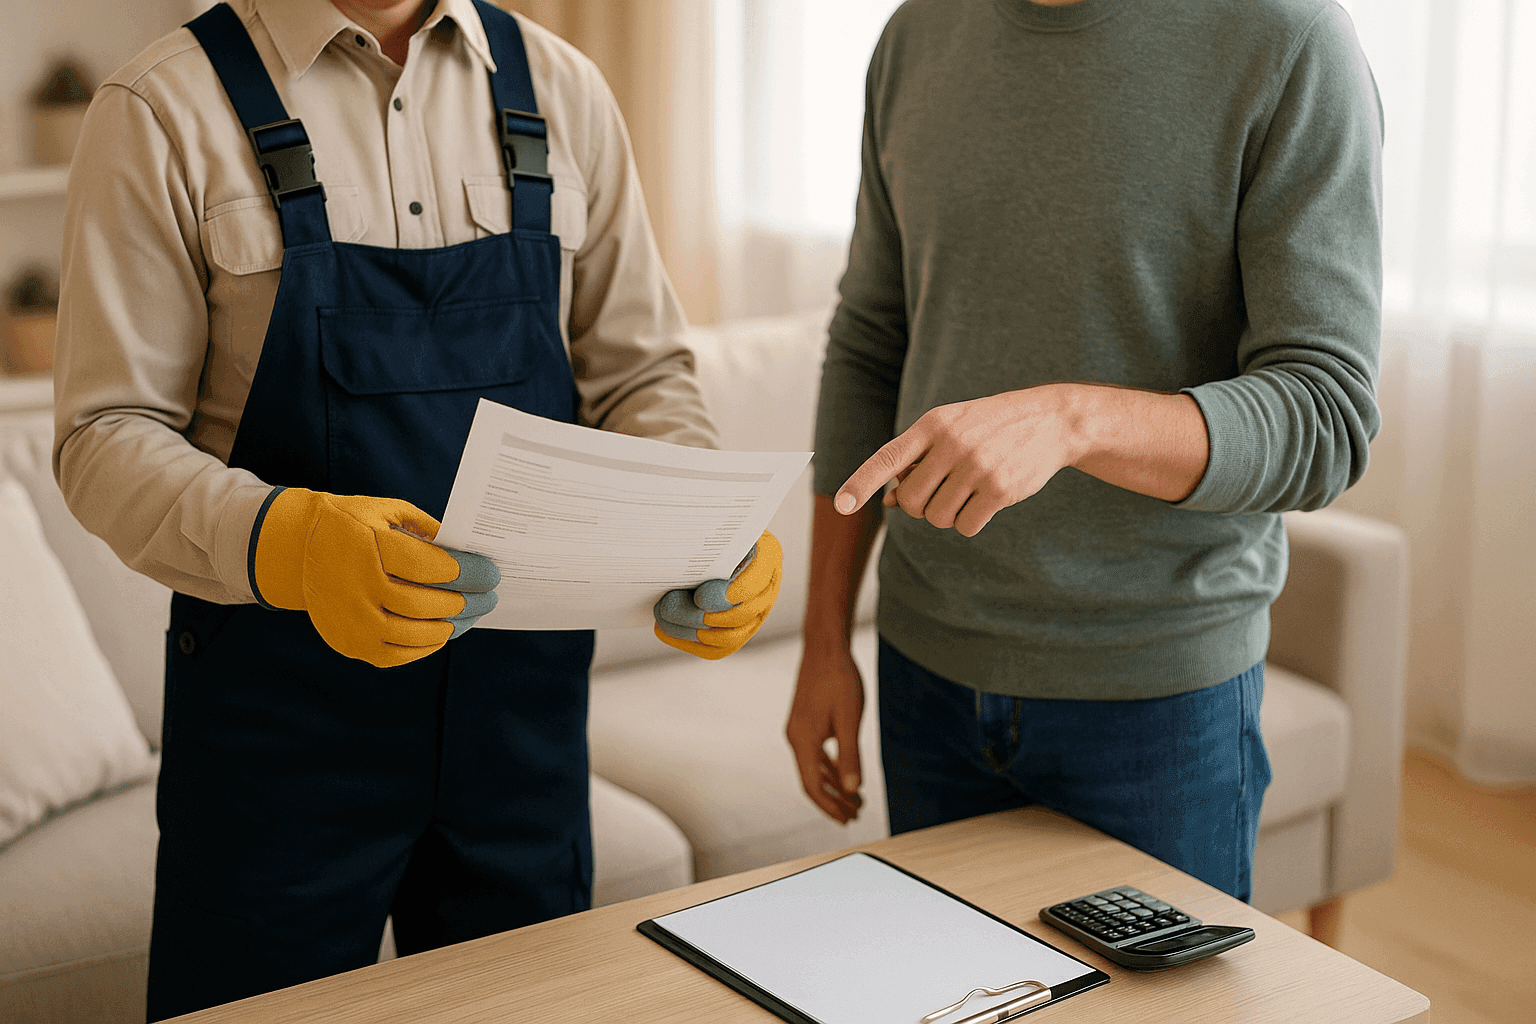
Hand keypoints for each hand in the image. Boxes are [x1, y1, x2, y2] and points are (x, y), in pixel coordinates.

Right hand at [252, 487, 498, 667]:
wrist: (296, 549)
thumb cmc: (352, 525)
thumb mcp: (385, 511)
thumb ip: (426, 530)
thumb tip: (469, 553)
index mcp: (369, 547)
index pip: (432, 568)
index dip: (468, 572)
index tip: (492, 573)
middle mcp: (358, 587)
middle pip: (428, 604)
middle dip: (468, 602)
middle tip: (490, 598)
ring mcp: (352, 620)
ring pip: (416, 634)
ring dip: (453, 626)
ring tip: (472, 615)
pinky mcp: (349, 643)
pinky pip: (397, 655)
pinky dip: (426, 646)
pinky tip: (443, 632)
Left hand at [653, 531, 782, 659]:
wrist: (712, 541)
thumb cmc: (711, 526)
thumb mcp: (713, 522)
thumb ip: (705, 532)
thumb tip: (684, 555)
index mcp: (768, 556)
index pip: (758, 580)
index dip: (731, 593)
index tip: (700, 596)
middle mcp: (768, 588)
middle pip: (740, 615)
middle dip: (697, 614)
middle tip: (665, 605)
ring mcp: (756, 614)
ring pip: (728, 637)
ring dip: (689, 631)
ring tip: (661, 617)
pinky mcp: (739, 632)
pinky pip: (717, 649)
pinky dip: (688, 643)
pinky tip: (664, 631)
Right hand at [786, 645, 865, 823]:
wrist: (825, 647)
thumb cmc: (839, 680)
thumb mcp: (850, 720)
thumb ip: (850, 756)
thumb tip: (853, 789)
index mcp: (803, 740)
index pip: (812, 786)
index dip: (831, 806)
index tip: (848, 819)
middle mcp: (796, 738)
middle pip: (811, 780)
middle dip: (834, 800)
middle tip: (856, 815)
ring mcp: (799, 730)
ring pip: (813, 768)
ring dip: (834, 785)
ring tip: (856, 799)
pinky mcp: (805, 722)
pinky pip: (815, 754)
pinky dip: (830, 767)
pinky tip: (845, 773)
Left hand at [833, 386, 1076, 536]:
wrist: (1051, 420)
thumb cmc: (989, 427)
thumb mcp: (951, 429)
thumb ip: (917, 460)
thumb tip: (890, 501)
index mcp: (933, 424)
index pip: (888, 458)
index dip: (862, 482)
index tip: (842, 504)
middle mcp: (952, 443)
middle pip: (911, 500)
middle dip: (919, 506)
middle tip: (940, 493)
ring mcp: (977, 467)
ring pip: (937, 517)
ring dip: (947, 514)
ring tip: (967, 492)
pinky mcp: (1000, 489)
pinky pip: (966, 527)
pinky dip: (969, 522)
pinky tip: (984, 501)